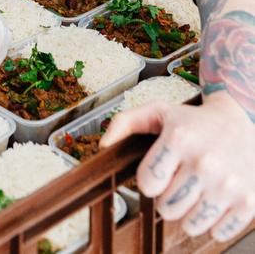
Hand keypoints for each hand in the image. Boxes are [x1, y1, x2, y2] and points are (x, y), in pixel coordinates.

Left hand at [101, 91, 254, 241]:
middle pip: (167, 208)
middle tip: (177, 180)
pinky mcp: (247, 202)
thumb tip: (104, 146)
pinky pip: (218, 232)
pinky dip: (213, 221)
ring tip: (194, 189)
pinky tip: (213, 198)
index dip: (149, 180)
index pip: (147, 184)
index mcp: (180, 138)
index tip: (157, 171)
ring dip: (188, 211)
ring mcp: (228, 184)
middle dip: (167, 196)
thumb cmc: (194, 120)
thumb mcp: (158, 112)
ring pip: (190, 224)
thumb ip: (125, 123)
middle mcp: (205, 162)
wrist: (241, 120)